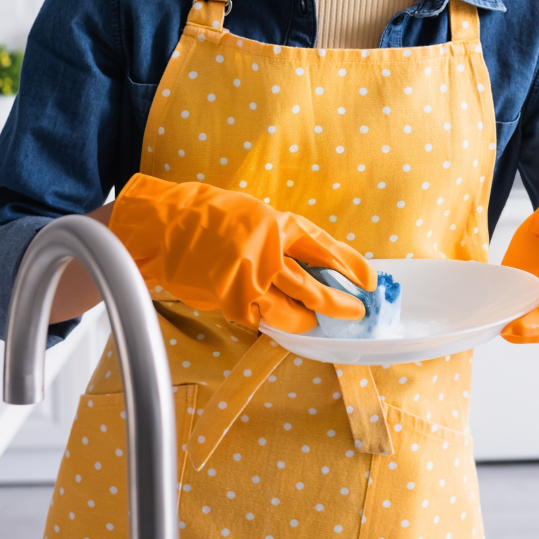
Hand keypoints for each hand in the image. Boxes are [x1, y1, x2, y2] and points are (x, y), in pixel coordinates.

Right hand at [111, 174, 375, 333]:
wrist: (167, 225)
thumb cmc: (213, 217)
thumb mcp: (257, 216)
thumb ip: (284, 239)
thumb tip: (315, 264)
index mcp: (279, 225)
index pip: (326, 250)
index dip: (352, 267)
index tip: (370, 282)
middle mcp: (269, 253)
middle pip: (315, 289)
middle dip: (340, 305)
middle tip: (355, 312)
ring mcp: (250, 279)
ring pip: (292, 312)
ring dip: (308, 321)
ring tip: (315, 322)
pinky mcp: (231, 300)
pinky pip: (262, 320)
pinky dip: (272, 323)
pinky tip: (276, 320)